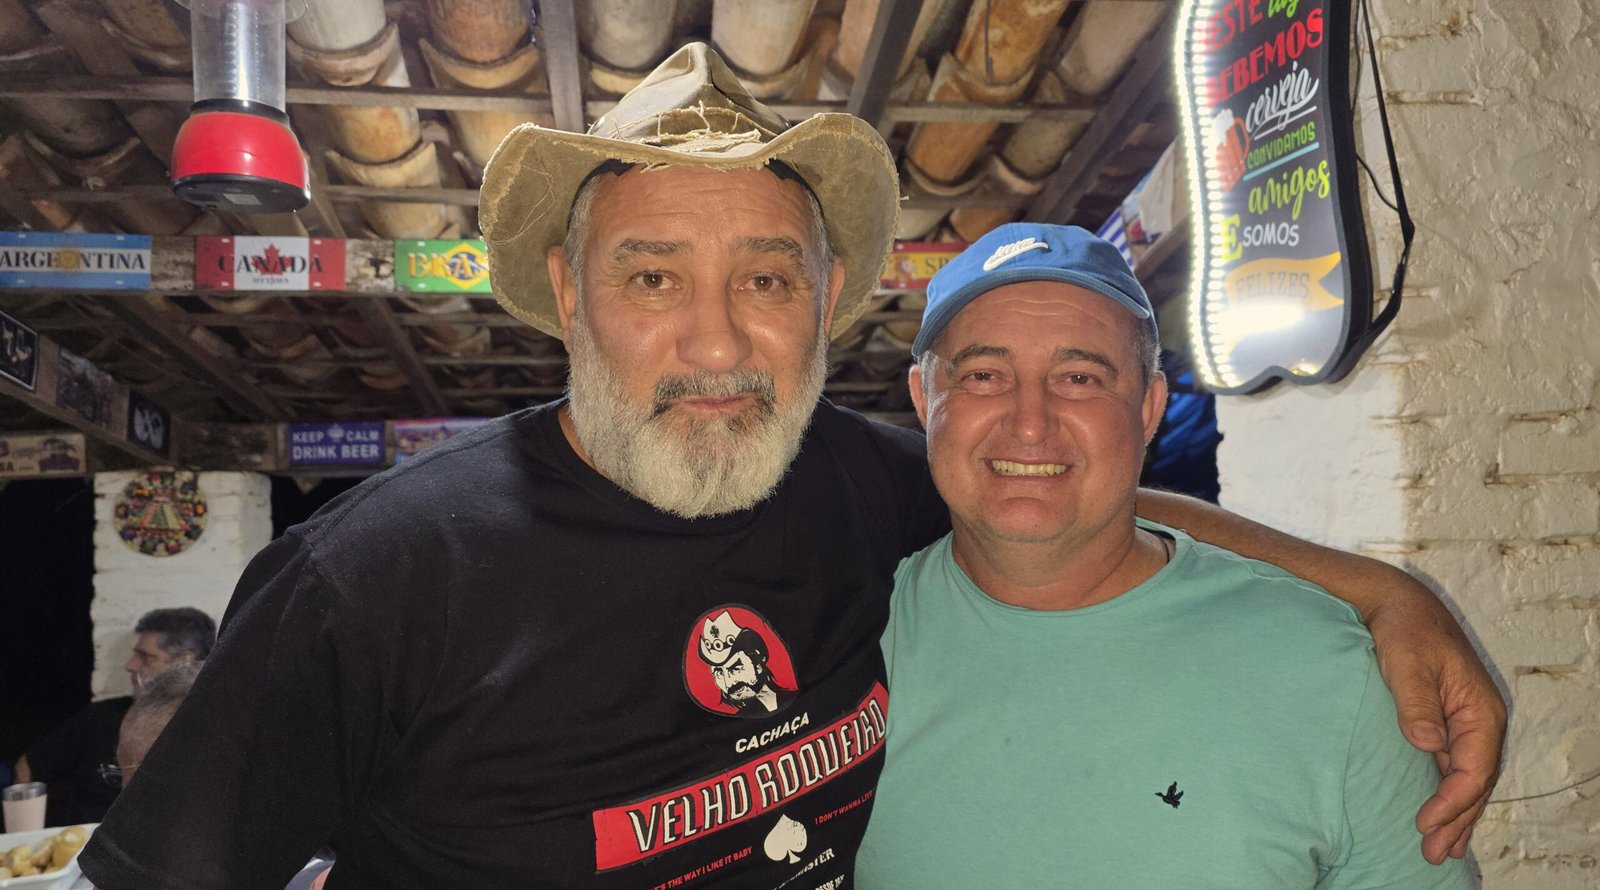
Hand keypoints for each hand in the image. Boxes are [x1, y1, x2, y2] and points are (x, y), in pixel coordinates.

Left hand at [1366, 585, 1505, 864]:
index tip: (1424, 823)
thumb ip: (1416, 703)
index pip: (1473, 769)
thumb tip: (1428, 743)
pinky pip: (1454, 769)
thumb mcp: (1406, 662)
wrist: (1398, 606)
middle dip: (1456, 820)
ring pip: (1466, 781)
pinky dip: (1449, 795)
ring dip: (1455, 815)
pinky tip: (1440, 817)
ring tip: (1440, 850)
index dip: (1451, 801)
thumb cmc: (1404, 630)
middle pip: (1474, 783)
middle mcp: (1479, 722)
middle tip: (1432, 854)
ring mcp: (1465, 725)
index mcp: (1479, 710)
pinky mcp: (1447, 725)